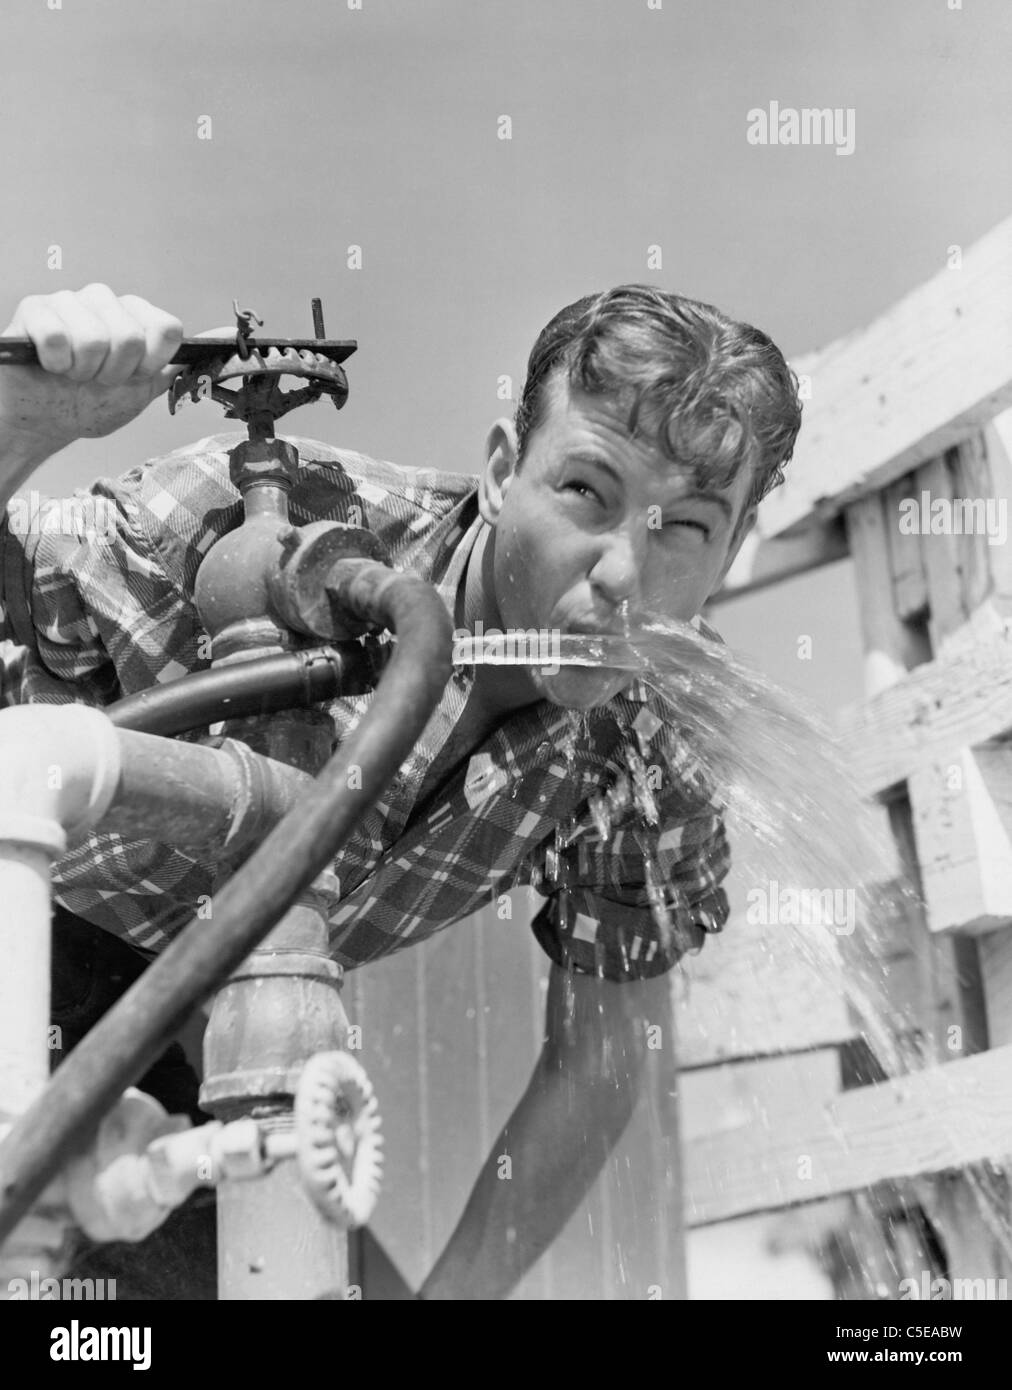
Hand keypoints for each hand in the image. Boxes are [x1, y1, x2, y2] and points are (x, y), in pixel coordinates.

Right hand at [0, 283, 182, 456]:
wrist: (49, 421)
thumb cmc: (93, 402)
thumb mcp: (146, 388)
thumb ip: (183, 365)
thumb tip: (229, 341)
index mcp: (135, 315)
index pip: (166, 328)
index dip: (151, 363)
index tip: (135, 376)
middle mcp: (105, 301)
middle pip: (130, 337)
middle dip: (114, 374)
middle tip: (97, 379)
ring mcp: (69, 301)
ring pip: (93, 339)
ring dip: (83, 371)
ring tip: (73, 374)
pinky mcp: (35, 310)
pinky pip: (56, 338)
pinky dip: (55, 364)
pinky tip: (51, 366)